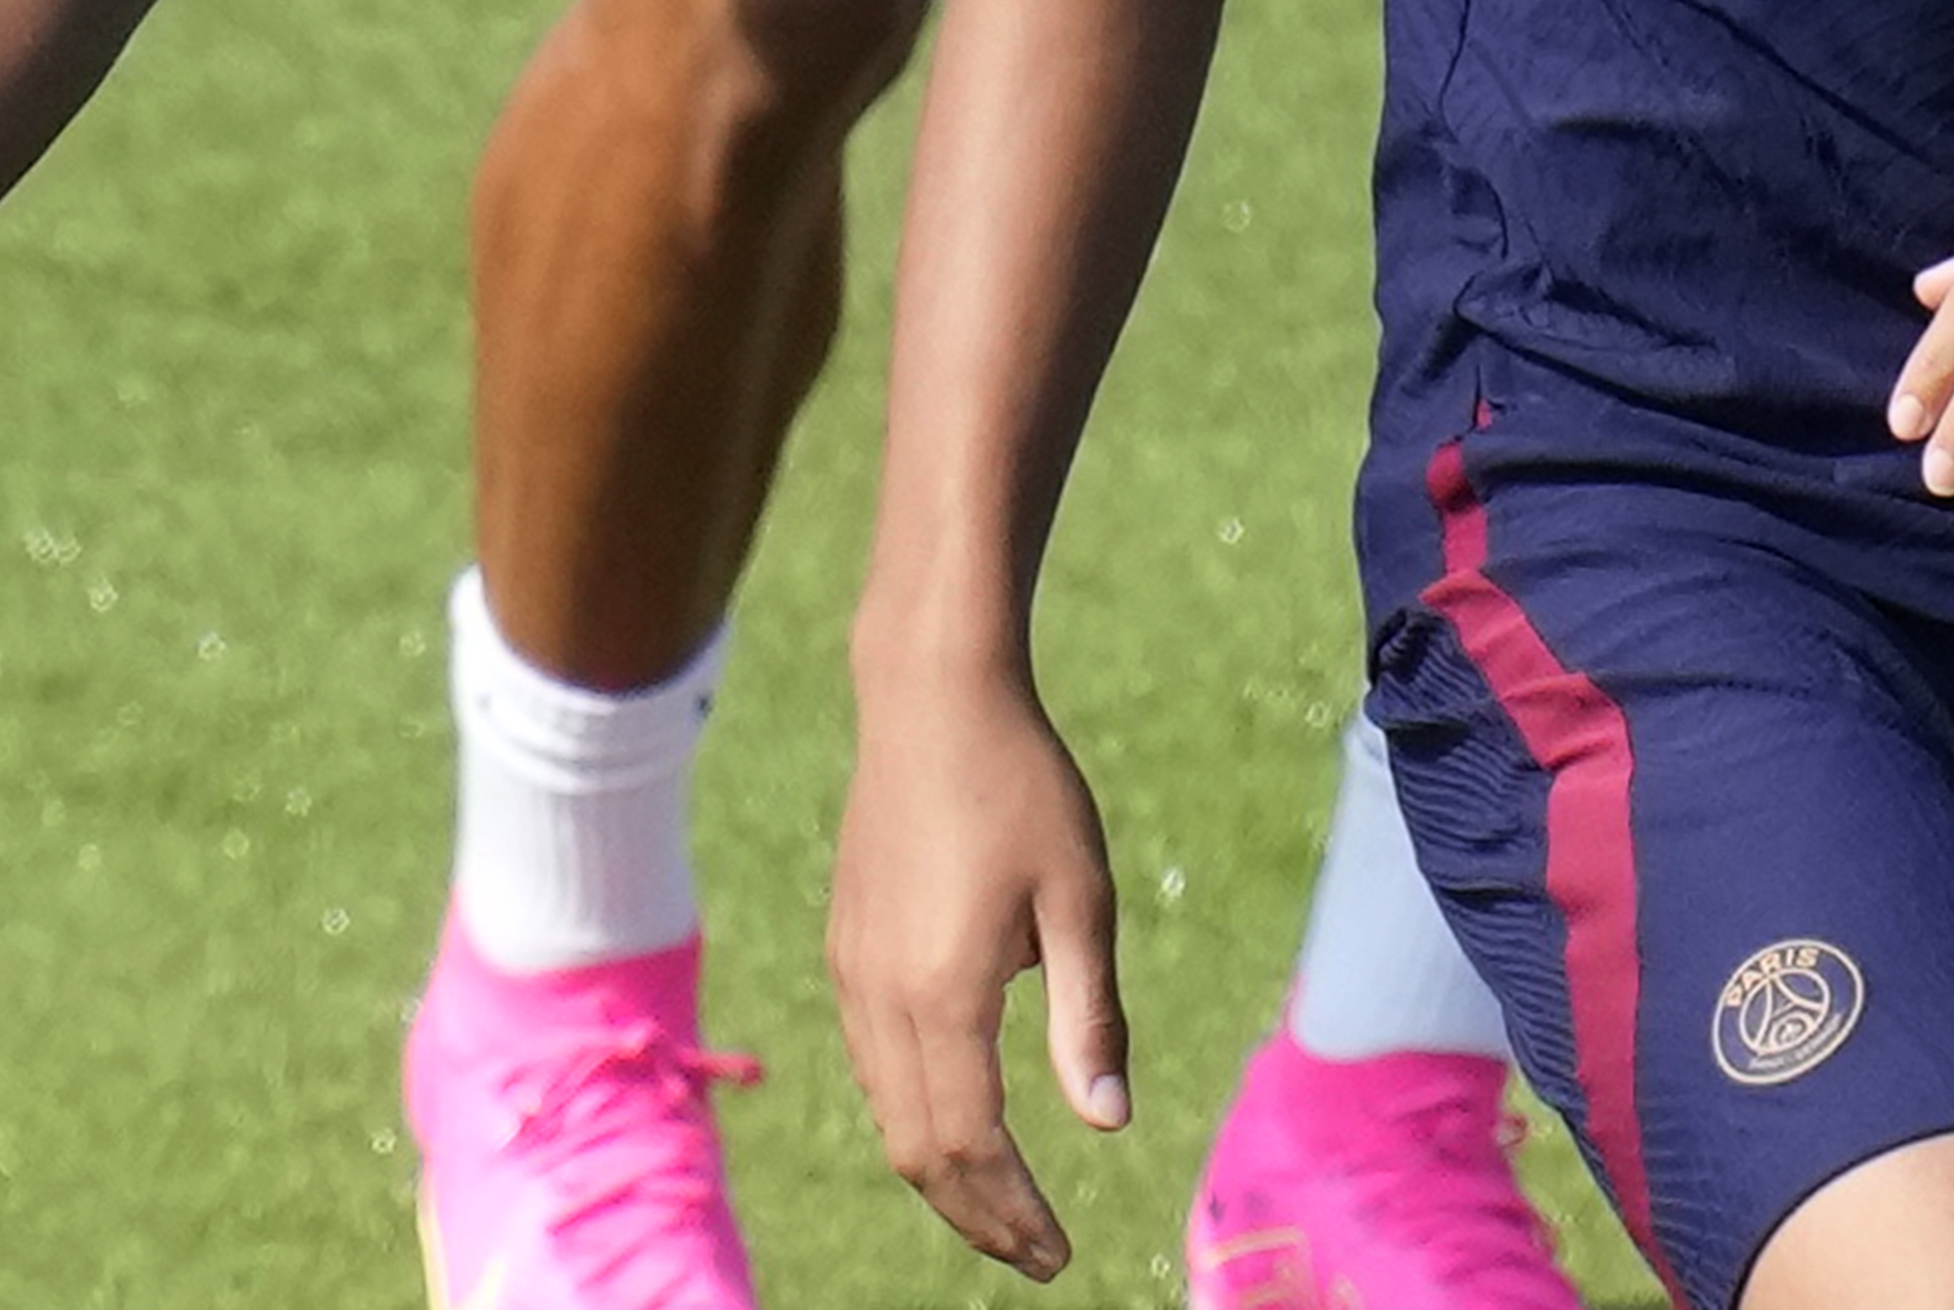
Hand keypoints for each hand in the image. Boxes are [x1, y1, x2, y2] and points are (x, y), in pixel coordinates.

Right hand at [827, 656, 1131, 1279]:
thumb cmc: (1023, 786)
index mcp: (943, 991)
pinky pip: (872, 1064)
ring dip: (942, 1172)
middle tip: (1037, 1251)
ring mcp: (853, 970)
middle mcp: (882, 993)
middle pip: (917, 1150)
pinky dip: (915, 1115)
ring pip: (886, 1113)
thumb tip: (1106, 1125)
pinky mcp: (847, 946)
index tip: (1061, 1254)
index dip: (1014, 1213)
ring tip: (1005, 1204)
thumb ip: (1090, 1018)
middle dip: (976, 1215)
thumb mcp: (1081, 900)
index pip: (970, 1144)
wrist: (930, 698)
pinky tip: (962, 1115)